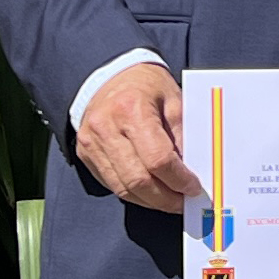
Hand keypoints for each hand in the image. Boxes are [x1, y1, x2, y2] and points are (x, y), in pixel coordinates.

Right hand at [78, 61, 200, 212]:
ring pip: (123, 188)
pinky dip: (134, 194)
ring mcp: (92, 143)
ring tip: (170, 201)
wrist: (109, 76)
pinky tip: (151, 194)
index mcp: (132, 109)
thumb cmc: (146, 86)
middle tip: (183, 202)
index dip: (178, 179)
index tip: (193, 188)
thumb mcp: (174, 100)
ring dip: (150, 201)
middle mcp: (107, 128)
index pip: (157, 159)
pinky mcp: (85, 154)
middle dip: (165, 198)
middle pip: (138, 180)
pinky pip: (112, 184)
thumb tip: (193, 171)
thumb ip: (183, 135)